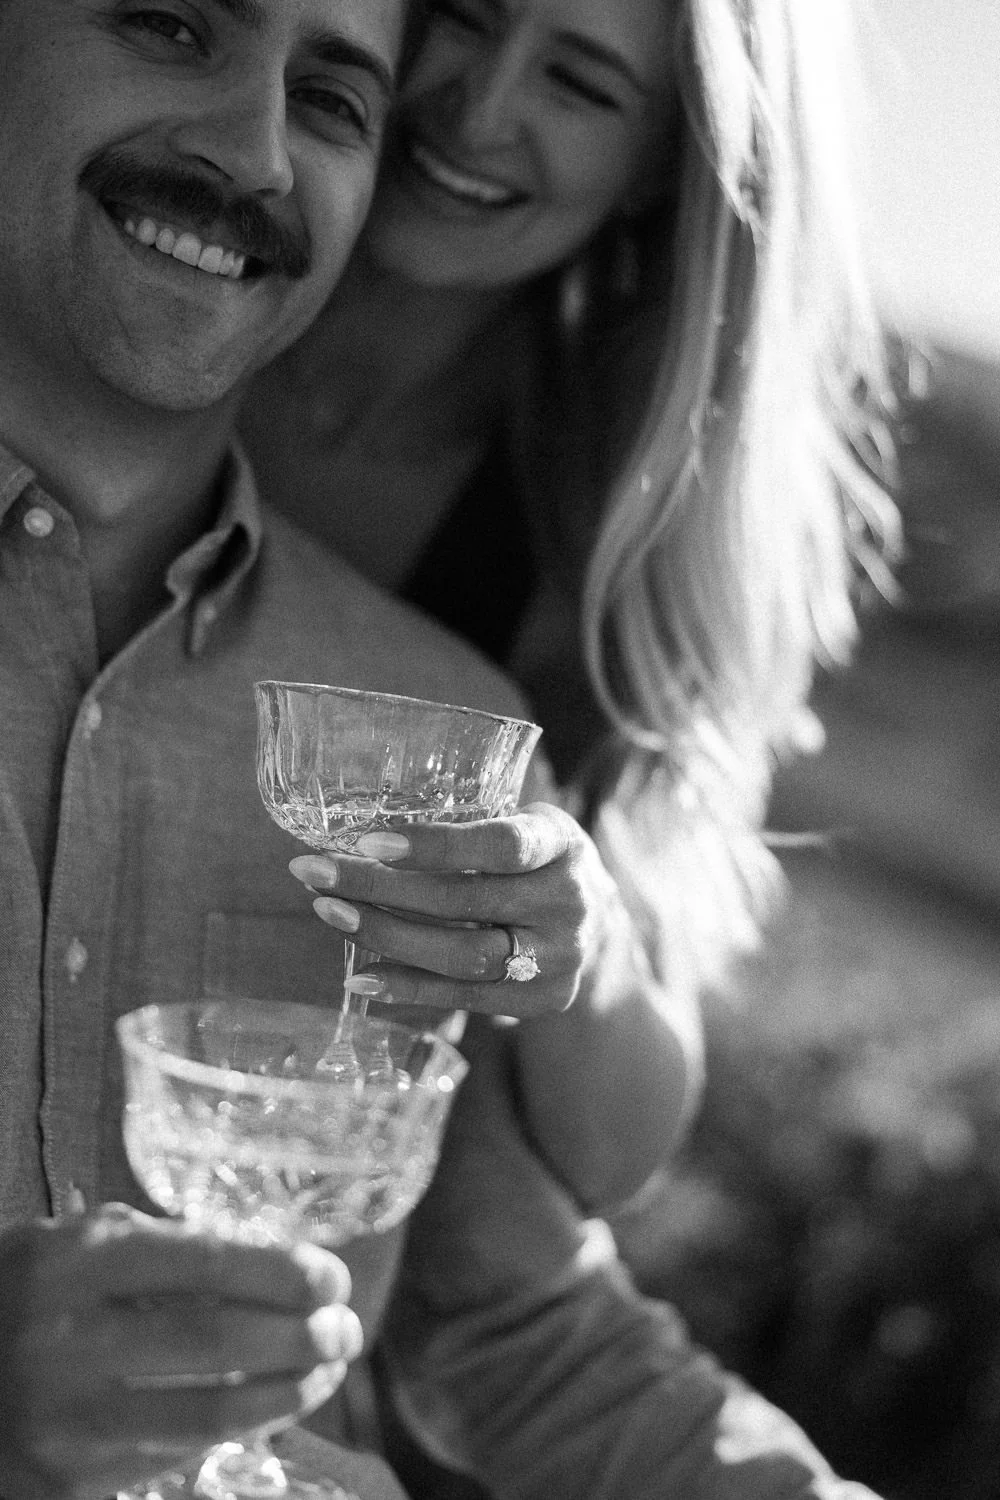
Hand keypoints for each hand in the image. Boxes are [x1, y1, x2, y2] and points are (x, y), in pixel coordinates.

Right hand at [0, 1205, 361, 1499]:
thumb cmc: (30, 1294)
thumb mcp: (77, 1245)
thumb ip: (160, 1247)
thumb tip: (269, 1263)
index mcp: (76, 1261)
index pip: (203, 1263)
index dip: (280, 1272)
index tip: (330, 1277)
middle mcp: (68, 1340)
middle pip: (215, 1340)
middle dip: (299, 1335)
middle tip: (345, 1328)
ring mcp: (68, 1419)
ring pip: (207, 1411)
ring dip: (287, 1391)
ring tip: (327, 1370)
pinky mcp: (71, 1480)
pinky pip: (178, 1449)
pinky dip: (241, 1426)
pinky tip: (275, 1403)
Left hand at [289, 803, 613, 1018]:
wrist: (600, 926)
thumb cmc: (536, 860)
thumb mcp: (523, 825)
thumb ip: (468, 827)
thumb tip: (362, 833)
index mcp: (561, 843)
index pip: (500, 844)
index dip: (435, 844)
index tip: (369, 839)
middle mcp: (569, 902)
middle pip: (466, 901)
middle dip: (381, 887)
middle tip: (316, 872)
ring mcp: (560, 957)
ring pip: (463, 955)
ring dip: (386, 936)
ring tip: (330, 913)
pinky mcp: (543, 999)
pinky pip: (465, 996)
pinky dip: (408, 987)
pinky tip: (359, 976)